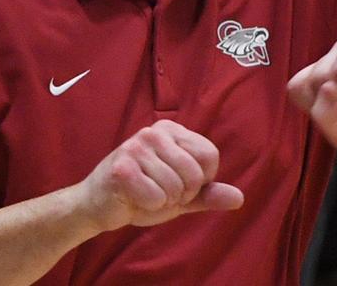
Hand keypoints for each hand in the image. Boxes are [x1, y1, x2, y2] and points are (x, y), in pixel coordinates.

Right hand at [77, 120, 243, 232]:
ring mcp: (137, 146)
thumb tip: (239, 198)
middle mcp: (155, 131)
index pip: (210, 155)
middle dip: (182, 194)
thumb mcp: (180, 195)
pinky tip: (133, 197)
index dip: (200, 180)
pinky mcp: (122, 167)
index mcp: (171, 130)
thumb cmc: (141, 194)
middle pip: (195, 174)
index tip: (178, 184)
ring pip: (176, 188)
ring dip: (163, 201)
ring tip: (145, 193)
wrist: (97, 205)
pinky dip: (148, 206)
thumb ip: (208, 194)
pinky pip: (156, 197)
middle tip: (159, 191)